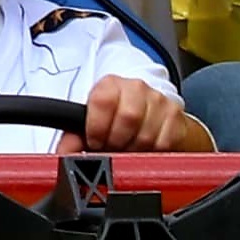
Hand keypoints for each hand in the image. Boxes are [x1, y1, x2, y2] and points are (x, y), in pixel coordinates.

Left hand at [76, 77, 208, 152]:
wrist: (151, 118)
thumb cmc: (116, 122)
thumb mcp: (91, 125)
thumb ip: (73, 139)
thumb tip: (63, 154)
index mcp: (111, 85)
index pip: (102, 101)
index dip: (96, 128)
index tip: (95, 141)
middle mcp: (136, 87)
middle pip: (128, 117)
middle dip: (117, 141)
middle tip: (112, 148)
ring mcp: (159, 100)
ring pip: (146, 134)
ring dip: (134, 150)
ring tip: (127, 149)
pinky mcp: (176, 116)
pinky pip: (163, 143)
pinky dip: (151, 153)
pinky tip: (144, 149)